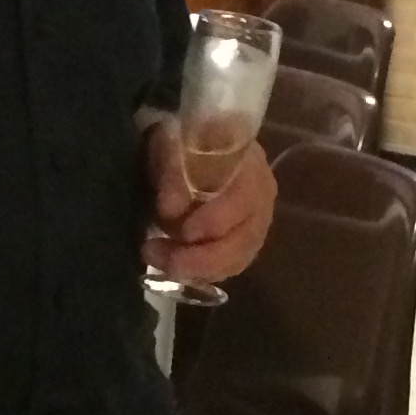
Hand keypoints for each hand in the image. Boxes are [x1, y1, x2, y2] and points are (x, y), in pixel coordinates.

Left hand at [145, 121, 277, 284]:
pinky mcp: (246, 243)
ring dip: (195, 267)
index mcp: (250, 166)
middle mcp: (262, 198)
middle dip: (197, 255)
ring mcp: (257, 224)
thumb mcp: (171, 144)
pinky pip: (231, 267)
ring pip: (236, 259)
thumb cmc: (184, 142)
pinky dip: (203, 272)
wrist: (194, 148)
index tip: (175, 225)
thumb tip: (171, 209)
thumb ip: (172, 171)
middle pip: (242, 239)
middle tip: (154, 253)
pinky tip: (175, 267)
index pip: (242, 199)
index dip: (212, 219)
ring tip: (157, 259)